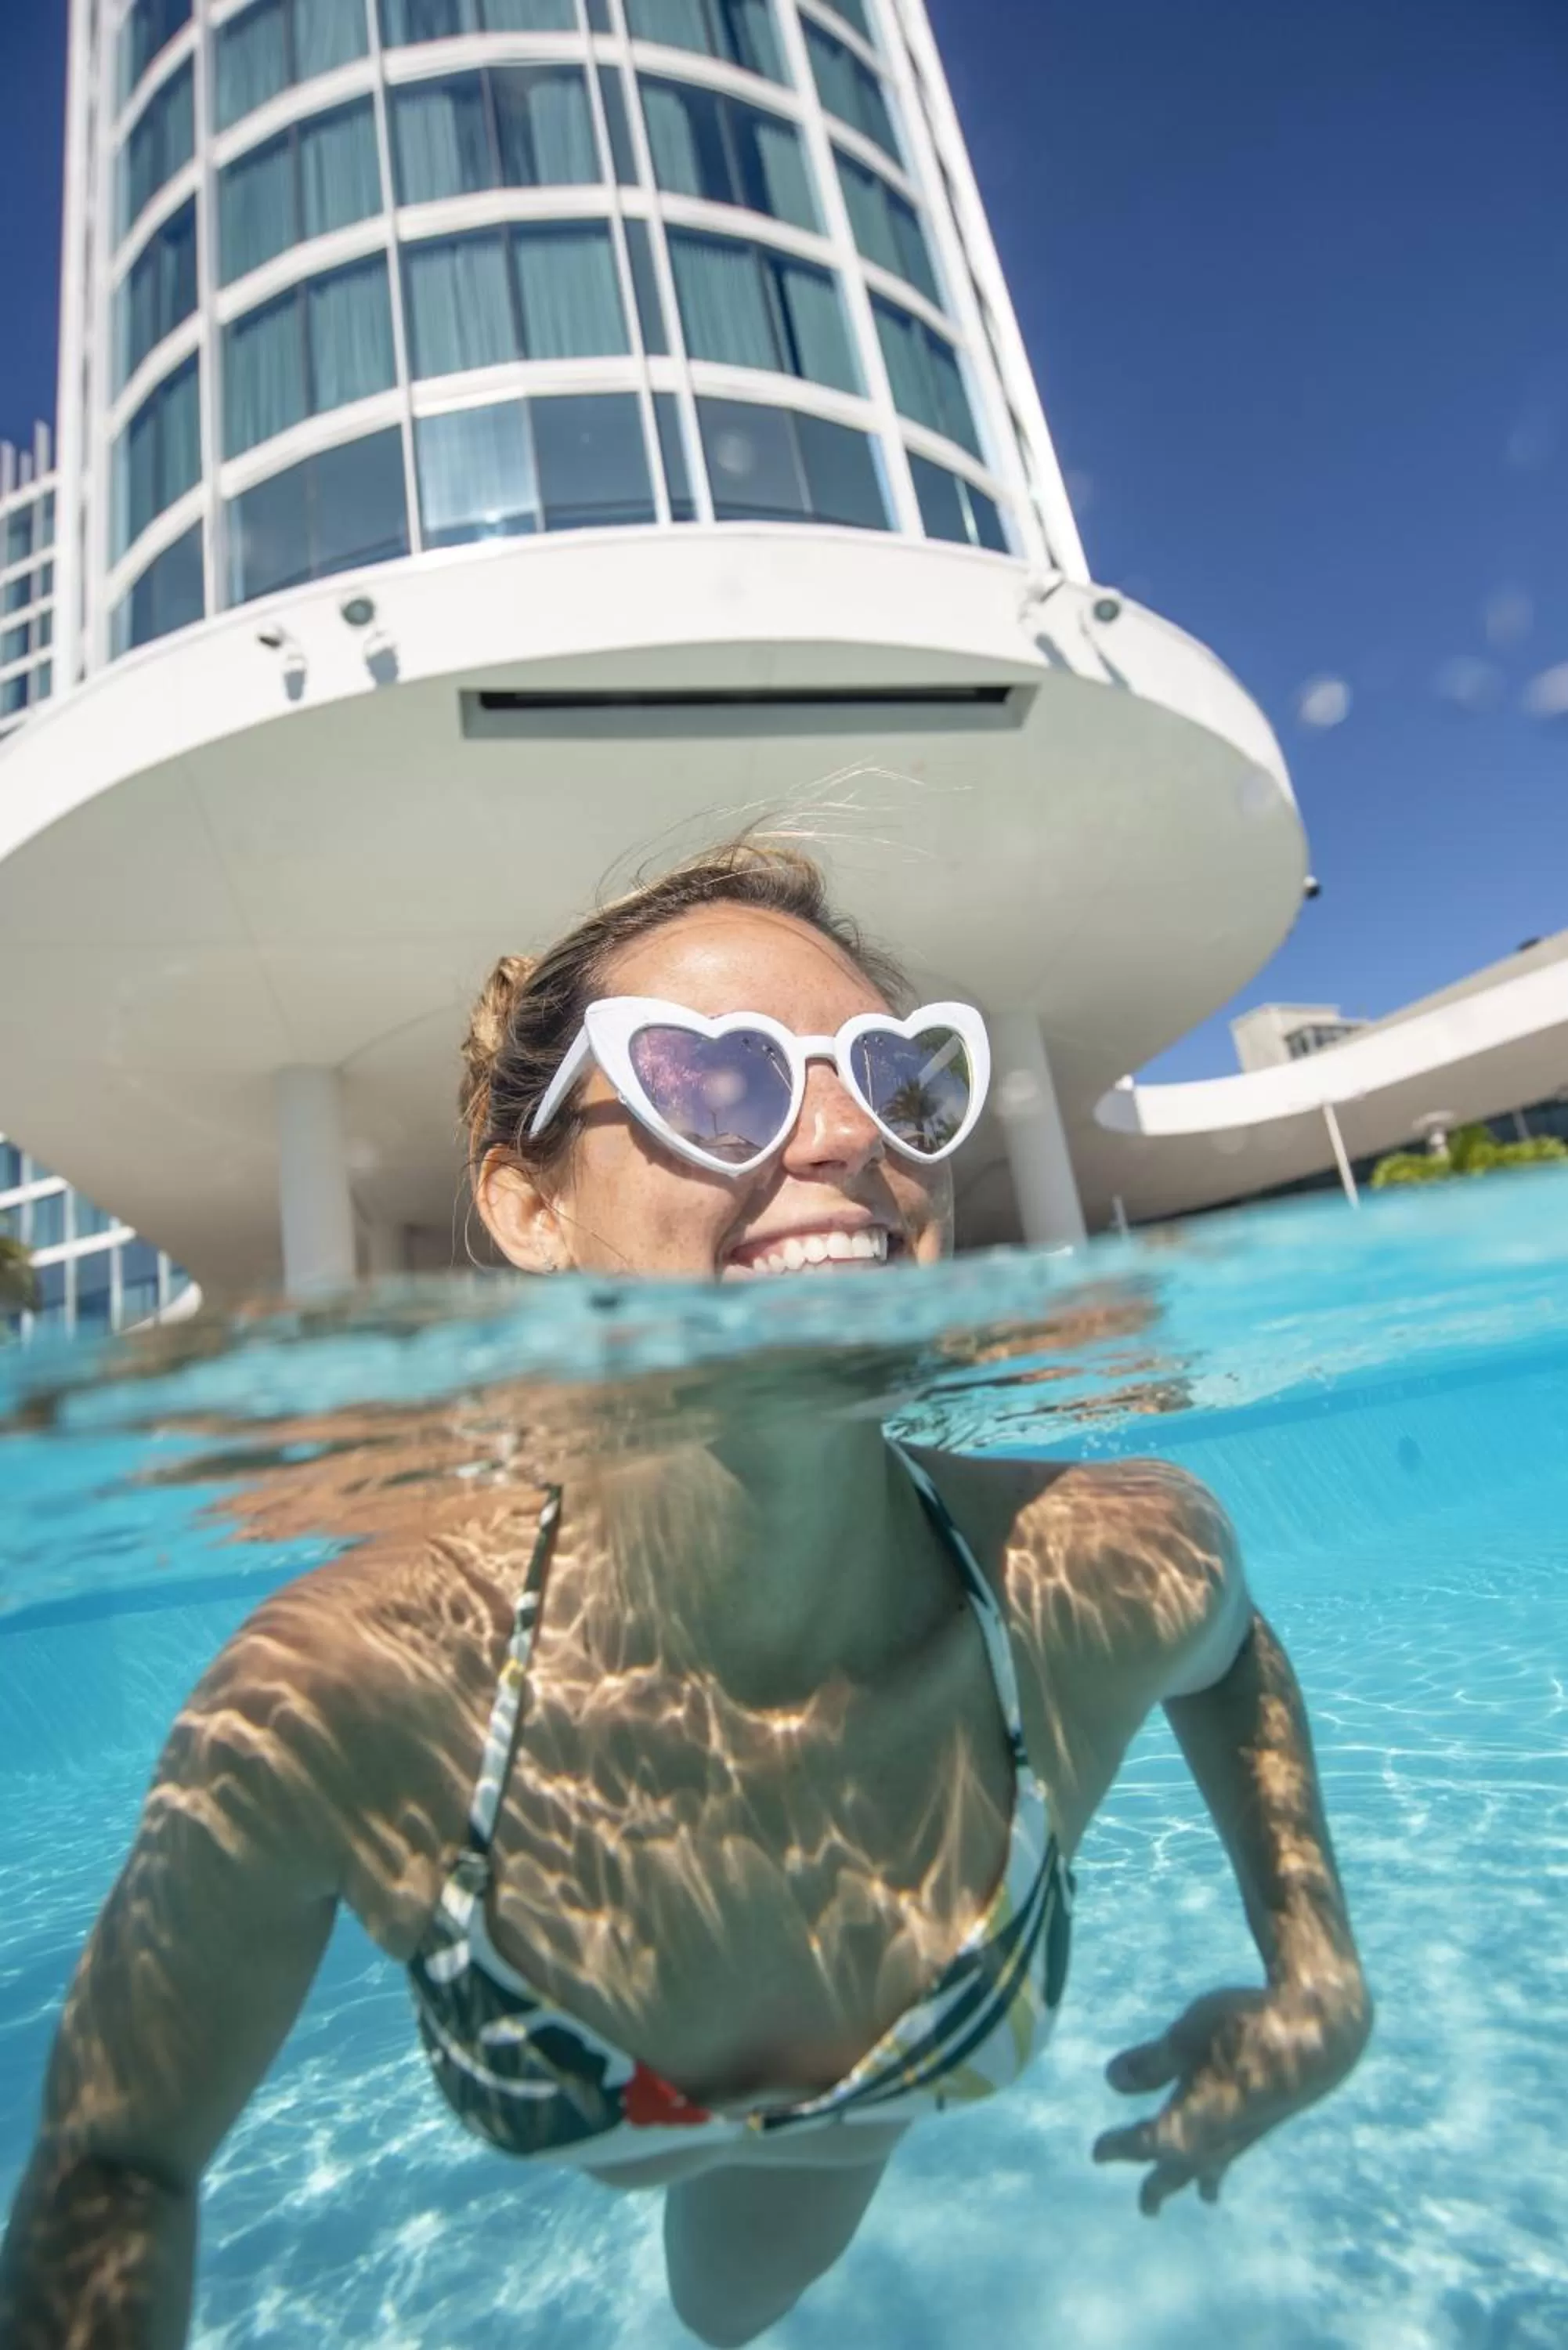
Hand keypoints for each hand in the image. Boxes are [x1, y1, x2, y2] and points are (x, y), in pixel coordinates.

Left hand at [1092, 1979, 1370, 2215]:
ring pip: (1207, 2167)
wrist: (1319, 2029)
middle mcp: (1220, 2133)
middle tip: (1144, 2207)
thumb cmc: (1249, 2021)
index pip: (1150, 2141)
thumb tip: (1112, 2080)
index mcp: (1199, 2111)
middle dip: (1157, 2184)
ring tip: (1167, 2202)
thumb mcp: (1191, 2030)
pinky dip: (1215, 2172)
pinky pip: (1230, 2159)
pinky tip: (1212, 2185)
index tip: (1097, 2152)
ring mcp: (1244, 2133)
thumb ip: (1154, 2060)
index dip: (1121, 2147)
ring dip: (1186, 2182)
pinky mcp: (1260, 2124)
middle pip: (1180, 2167)